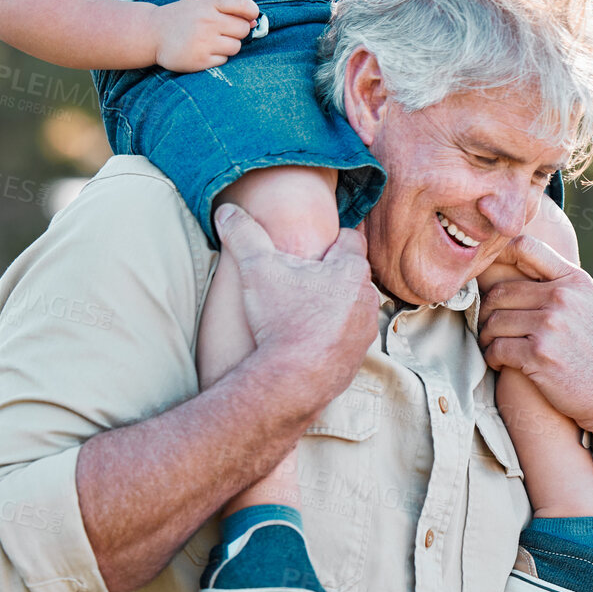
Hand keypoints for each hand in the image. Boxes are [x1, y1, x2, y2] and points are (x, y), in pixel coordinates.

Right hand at [151, 0, 259, 71]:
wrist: (152, 33)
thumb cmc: (183, 17)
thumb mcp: (202, 3)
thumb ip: (228, 8)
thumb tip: (255, 21)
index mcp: (209, 3)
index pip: (242, 3)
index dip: (252, 11)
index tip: (249, 16)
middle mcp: (207, 21)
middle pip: (243, 29)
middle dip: (237, 32)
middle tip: (222, 31)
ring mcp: (203, 41)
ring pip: (236, 47)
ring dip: (229, 46)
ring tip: (211, 41)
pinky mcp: (199, 60)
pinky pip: (224, 60)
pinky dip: (218, 57)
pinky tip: (204, 51)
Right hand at [214, 203, 379, 413]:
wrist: (293, 381)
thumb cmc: (281, 320)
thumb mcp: (256, 269)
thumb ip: (243, 234)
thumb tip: (225, 210)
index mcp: (351, 269)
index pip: (350, 238)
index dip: (330, 239)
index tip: (310, 249)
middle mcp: (366, 297)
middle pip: (350, 273)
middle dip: (330, 273)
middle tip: (300, 280)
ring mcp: (365, 330)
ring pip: (351, 306)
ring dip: (333, 305)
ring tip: (302, 312)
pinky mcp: (358, 357)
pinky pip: (347, 336)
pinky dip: (332, 335)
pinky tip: (306, 339)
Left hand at [476, 233, 592, 442]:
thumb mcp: (587, 306)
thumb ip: (557, 285)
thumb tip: (510, 268)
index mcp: (574, 280)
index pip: (526, 247)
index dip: (499, 253)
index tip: (487, 273)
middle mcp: (563, 297)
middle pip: (499, 292)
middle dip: (487, 312)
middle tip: (489, 327)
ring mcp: (551, 325)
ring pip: (494, 321)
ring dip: (487, 337)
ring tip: (494, 346)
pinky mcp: (539, 354)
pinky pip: (496, 347)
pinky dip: (492, 356)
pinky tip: (499, 361)